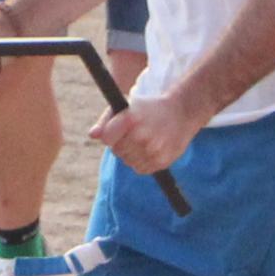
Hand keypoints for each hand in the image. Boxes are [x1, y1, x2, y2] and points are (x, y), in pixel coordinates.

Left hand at [88, 88, 206, 176]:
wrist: (182, 110)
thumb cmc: (149, 108)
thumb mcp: (127, 107)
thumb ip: (107, 121)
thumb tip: (92, 135)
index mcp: (131, 119)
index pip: (107, 139)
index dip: (110, 136)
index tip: (117, 131)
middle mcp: (141, 135)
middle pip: (117, 151)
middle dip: (121, 144)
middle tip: (134, 134)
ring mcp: (152, 149)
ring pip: (128, 161)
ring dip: (131, 154)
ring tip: (143, 141)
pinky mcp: (162, 161)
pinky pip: (140, 169)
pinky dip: (141, 162)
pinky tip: (149, 149)